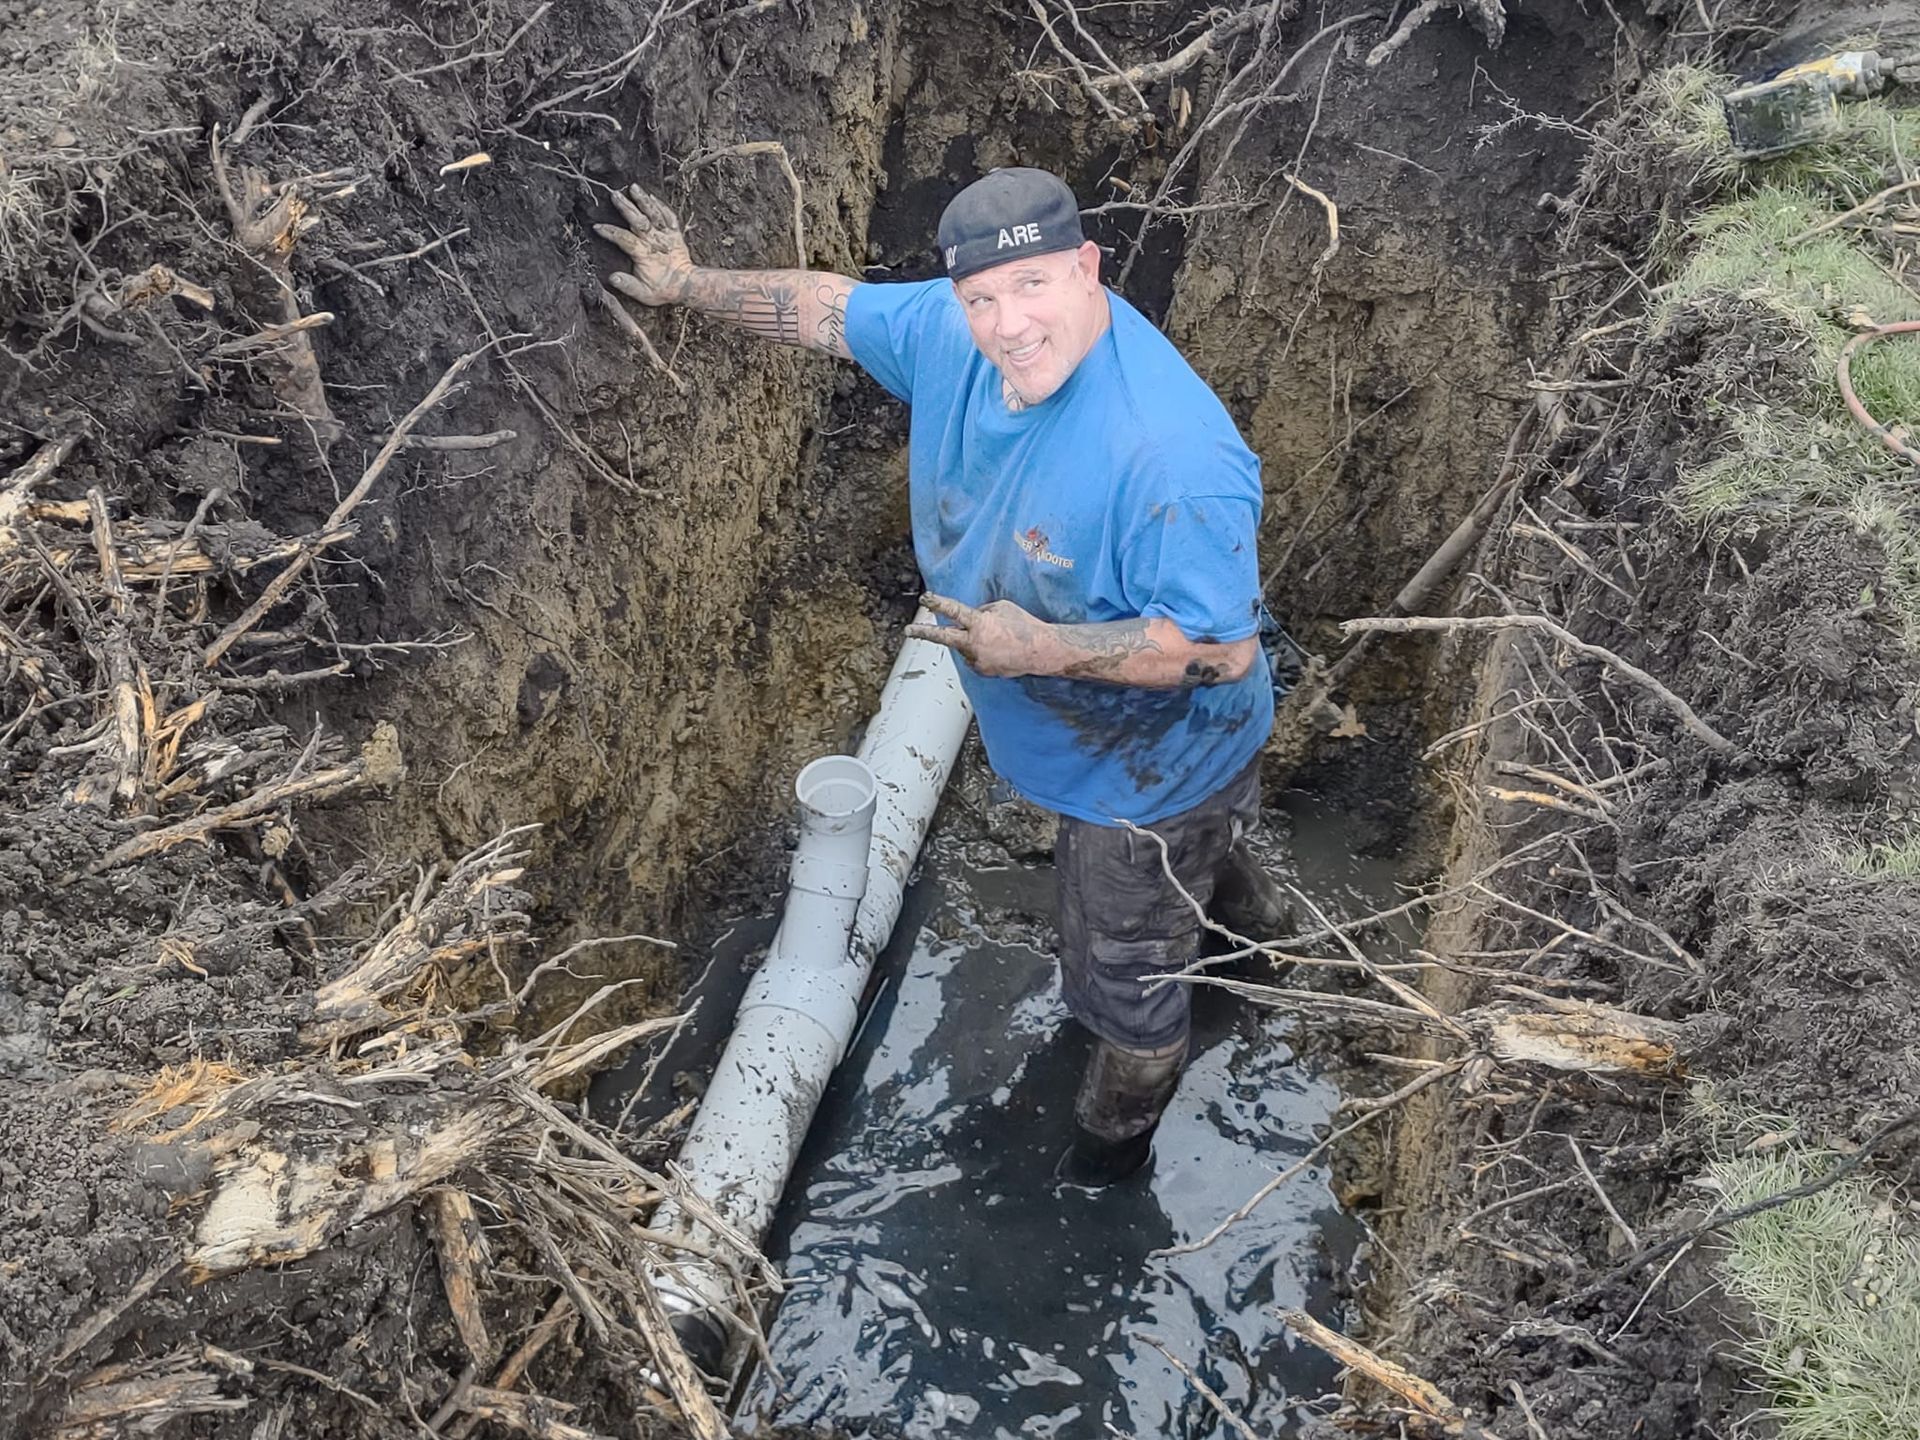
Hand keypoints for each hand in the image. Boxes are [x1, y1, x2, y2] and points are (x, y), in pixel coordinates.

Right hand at [594, 183, 694, 306]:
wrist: (688, 286)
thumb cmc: (664, 290)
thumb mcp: (644, 294)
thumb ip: (628, 285)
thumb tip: (612, 278)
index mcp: (644, 254)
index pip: (624, 239)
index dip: (610, 232)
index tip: (597, 226)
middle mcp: (655, 241)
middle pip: (638, 220)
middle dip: (626, 207)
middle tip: (614, 194)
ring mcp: (666, 236)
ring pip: (654, 213)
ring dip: (643, 200)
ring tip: (633, 187)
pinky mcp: (675, 234)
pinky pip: (669, 216)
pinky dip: (661, 206)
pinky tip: (652, 196)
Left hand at [905, 593, 1048, 676]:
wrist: (1039, 651)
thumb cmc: (1022, 625)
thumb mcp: (1000, 607)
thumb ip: (980, 612)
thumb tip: (969, 618)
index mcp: (979, 623)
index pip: (953, 611)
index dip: (937, 603)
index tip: (925, 598)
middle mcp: (974, 643)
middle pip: (943, 638)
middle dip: (924, 633)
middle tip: (908, 630)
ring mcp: (976, 659)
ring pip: (964, 646)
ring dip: (971, 641)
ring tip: (996, 639)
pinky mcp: (981, 670)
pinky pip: (974, 657)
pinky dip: (981, 652)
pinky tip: (997, 650)